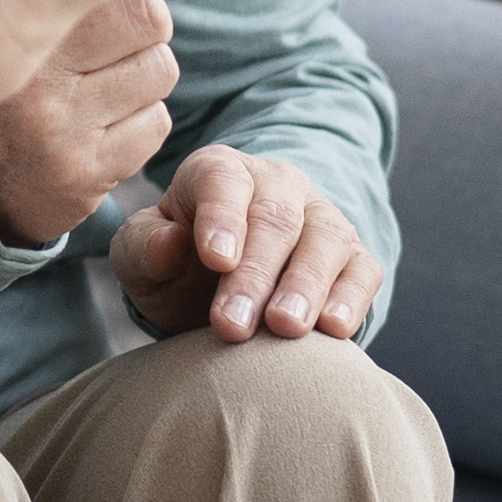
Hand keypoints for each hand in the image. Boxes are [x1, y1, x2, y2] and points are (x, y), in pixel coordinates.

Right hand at [0, 0, 178, 244]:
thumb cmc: (11, 90)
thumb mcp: (15, 34)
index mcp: (19, 36)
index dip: (131, 6)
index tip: (110, 23)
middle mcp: (37, 85)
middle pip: (152, 26)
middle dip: (145, 38)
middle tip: (116, 56)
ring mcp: (62, 134)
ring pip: (159, 73)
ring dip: (143, 84)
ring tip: (104, 95)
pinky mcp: (86, 173)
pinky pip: (156, 125)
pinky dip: (140, 126)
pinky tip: (104, 132)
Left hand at [111, 147, 379, 340]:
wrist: (212, 292)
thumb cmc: (172, 265)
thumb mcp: (139, 257)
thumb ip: (144, 246)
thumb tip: (168, 243)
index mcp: (219, 172)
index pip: (223, 181)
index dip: (221, 218)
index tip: (214, 259)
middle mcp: (278, 185)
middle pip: (275, 219)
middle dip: (254, 274)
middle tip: (232, 324)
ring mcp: (321, 218)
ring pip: (326, 241)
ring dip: (305, 287)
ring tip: (284, 327)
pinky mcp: (352, 258)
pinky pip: (362, 271)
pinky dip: (351, 298)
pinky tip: (333, 329)